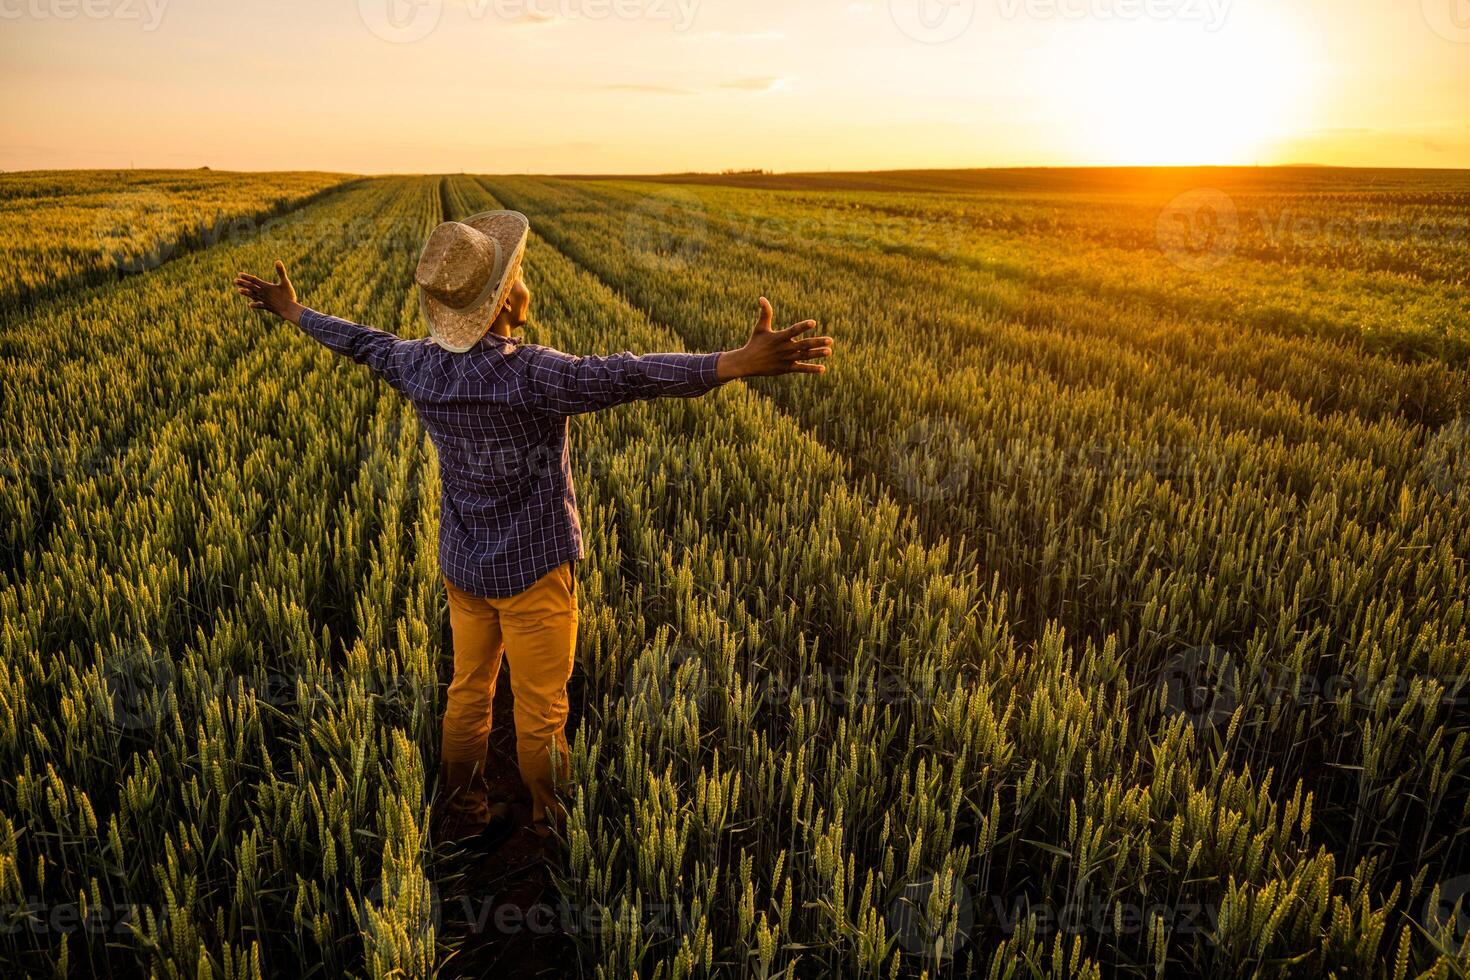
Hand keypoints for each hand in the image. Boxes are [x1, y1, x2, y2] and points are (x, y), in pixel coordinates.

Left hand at [234, 260, 303, 324]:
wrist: (289, 310)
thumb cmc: (288, 295)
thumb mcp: (285, 282)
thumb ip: (281, 272)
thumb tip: (278, 261)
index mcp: (267, 287)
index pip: (254, 280)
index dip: (247, 277)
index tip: (239, 274)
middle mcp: (263, 293)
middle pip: (251, 287)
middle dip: (243, 283)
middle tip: (235, 281)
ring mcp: (264, 301)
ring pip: (253, 296)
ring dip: (246, 293)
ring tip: (239, 291)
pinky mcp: (267, 307)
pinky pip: (259, 305)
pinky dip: (254, 304)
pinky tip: (250, 304)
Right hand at [717, 298, 832, 380]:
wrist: (747, 363)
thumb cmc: (755, 343)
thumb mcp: (760, 328)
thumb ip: (765, 313)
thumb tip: (762, 298)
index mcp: (779, 337)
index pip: (793, 331)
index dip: (803, 327)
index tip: (813, 322)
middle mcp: (784, 348)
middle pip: (803, 345)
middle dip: (817, 342)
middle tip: (830, 340)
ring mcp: (786, 359)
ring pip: (804, 357)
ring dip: (817, 354)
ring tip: (829, 351)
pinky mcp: (786, 368)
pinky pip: (801, 369)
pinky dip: (811, 369)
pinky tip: (822, 369)